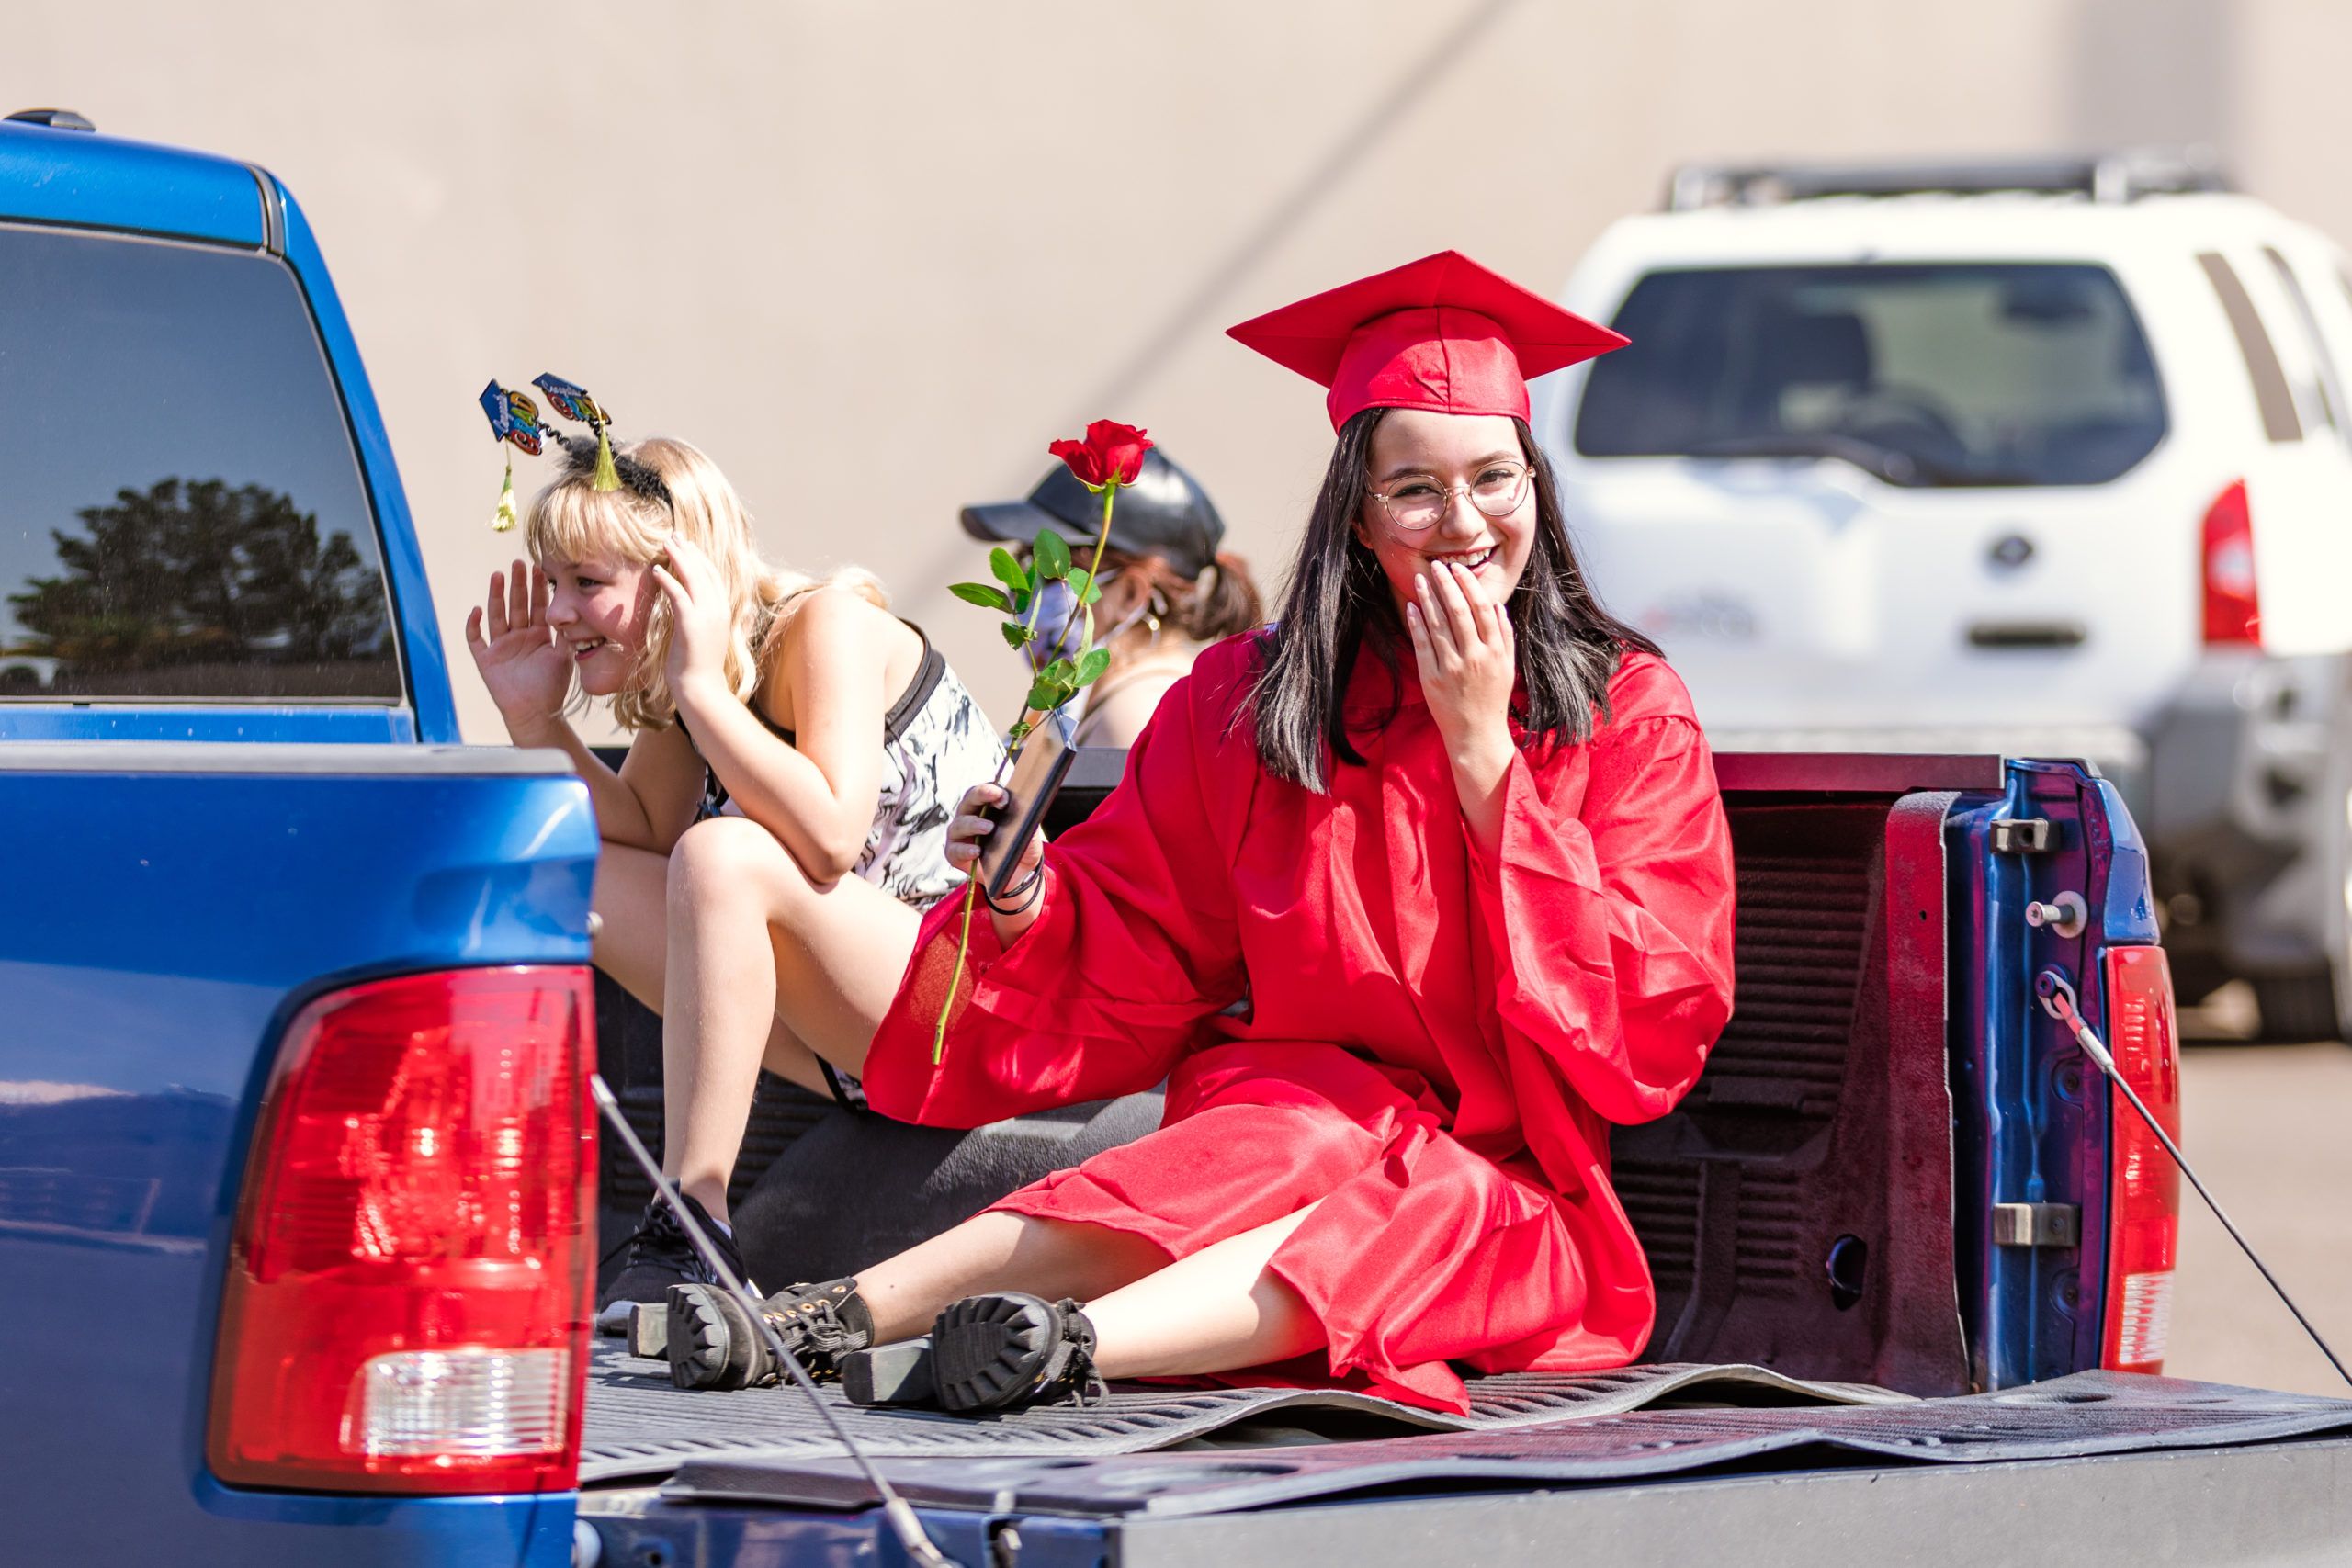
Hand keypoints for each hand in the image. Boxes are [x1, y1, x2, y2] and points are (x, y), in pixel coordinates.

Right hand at [464, 560, 571, 741]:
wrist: (537, 714)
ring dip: (496, 595)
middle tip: (518, 563)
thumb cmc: (553, 688)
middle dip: (518, 584)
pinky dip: (474, 625)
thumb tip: (576, 613)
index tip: (541, 568)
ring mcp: (501, 646)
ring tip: (498, 575)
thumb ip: (568, 636)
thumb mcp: (564, 657)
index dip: (538, 588)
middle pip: (516, 605)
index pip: (537, 606)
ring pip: (497, 615)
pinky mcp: (486, 659)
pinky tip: (477, 610)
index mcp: (538, 635)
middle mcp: (518, 637)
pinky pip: (475, 639)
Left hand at [649, 533, 731, 701]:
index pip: (713, 575)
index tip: (686, 545)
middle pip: (704, 570)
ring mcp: (707, 615)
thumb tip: (688, 611)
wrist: (702, 688)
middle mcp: (719, 608)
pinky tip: (656, 570)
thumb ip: (699, 619)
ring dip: (678, 557)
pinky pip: (678, 594)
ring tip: (665, 543)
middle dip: (688, 550)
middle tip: (674, 535)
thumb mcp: (703, 637)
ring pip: (693, 577)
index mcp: (723, 611)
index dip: (699, 557)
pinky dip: (667, 580)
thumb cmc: (698, 667)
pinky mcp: (691, 623)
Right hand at [945, 780, 1045, 918]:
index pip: (986, 790)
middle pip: (969, 799)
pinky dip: (965, 850)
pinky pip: (956, 850)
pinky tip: (976, 851)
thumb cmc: (1020, 848)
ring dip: (974, 824)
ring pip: (960, 824)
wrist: (1018, 875)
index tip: (1004, 796)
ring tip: (989, 827)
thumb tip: (1030, 809)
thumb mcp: (1030, 834)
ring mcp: (961, 834)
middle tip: (996, 796)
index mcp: (987, 805)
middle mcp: (971, 815)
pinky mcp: (955, 853)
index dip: (993, 790)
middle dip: (981, 795)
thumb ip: (1029, 821)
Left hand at [1405, 559, 1515, 759]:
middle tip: (1437, 566)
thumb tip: (1496, 605)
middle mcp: (1474, 657)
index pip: (1481, 608)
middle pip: (1458, 611)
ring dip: (1428, 598)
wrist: (1476, 733)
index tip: (1458, 569)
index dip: (1468, 585)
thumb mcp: (1507, 666)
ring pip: (1438, 624)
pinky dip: (1417, 623)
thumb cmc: (1492, 697)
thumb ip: (1504, 635)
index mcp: (1495, 651)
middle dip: (1446, 584)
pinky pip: (1423, 645)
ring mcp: (1452, 668)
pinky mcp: (1432, 678)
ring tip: (1420, 579)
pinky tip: (1412, 606)